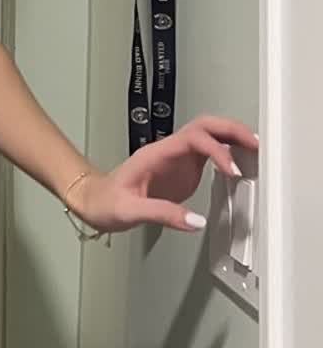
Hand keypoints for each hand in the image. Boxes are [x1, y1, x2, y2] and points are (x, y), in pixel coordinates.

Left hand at [70, 115, 258, 234]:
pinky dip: (227, 154)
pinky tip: (239, 164)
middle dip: (231, 130)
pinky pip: (208, 153)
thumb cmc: (105, 201)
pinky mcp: (182, 170)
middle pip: (204, 126)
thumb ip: (163, 214)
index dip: (215, 151)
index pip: (192, 138)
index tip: (231, 170)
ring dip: (231, 138)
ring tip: (255, 150)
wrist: (92, 200)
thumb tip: (196, 221)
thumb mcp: (129, 211)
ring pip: (208, 136)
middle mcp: (168, 151)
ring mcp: (176, 158)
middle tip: (255, 145)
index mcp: (155, 154)